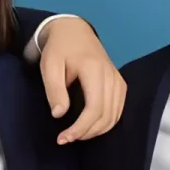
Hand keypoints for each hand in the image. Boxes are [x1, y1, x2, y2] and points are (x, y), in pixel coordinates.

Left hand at [37, 17, 125, 143]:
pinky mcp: (119, 84)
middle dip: (86, 133)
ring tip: (75, 135)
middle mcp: (111, 76)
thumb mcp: (49, 66)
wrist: (73, 31)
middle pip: (106, 115)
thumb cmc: (59, 49)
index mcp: (94, 70)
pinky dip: (105, 123)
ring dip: (96, 131)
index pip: (94, 108)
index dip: (80, 128)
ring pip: (114, 116)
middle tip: (65, 139)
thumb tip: (59, 115)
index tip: (63, 138)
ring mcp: (118, 80)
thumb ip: (54, 90)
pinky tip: (89, 127)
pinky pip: (118, 110)